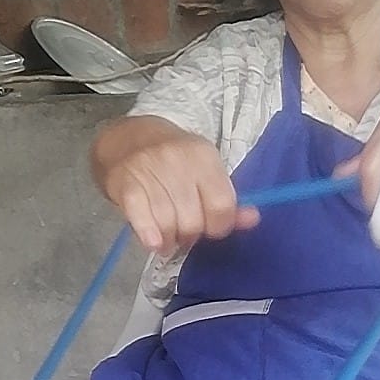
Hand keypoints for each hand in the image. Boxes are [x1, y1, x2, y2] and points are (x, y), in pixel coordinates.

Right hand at [94, 118, 259, 254]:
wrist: (128, 139)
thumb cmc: (174, 162)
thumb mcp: (206, 172)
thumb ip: (229, 200)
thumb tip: (253, 219)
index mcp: (203, 156)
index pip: (222, 206)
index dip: (219, 226)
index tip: (211, 226)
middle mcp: (177, 161)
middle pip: (194, 221)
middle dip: (191, 234)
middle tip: (185, 230)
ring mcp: (150, 171)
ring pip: (168, 225)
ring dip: (169, 239)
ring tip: (168, 235)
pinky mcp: (127, 184)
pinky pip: (143, 221)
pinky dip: (150, 236)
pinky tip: (154, 240)